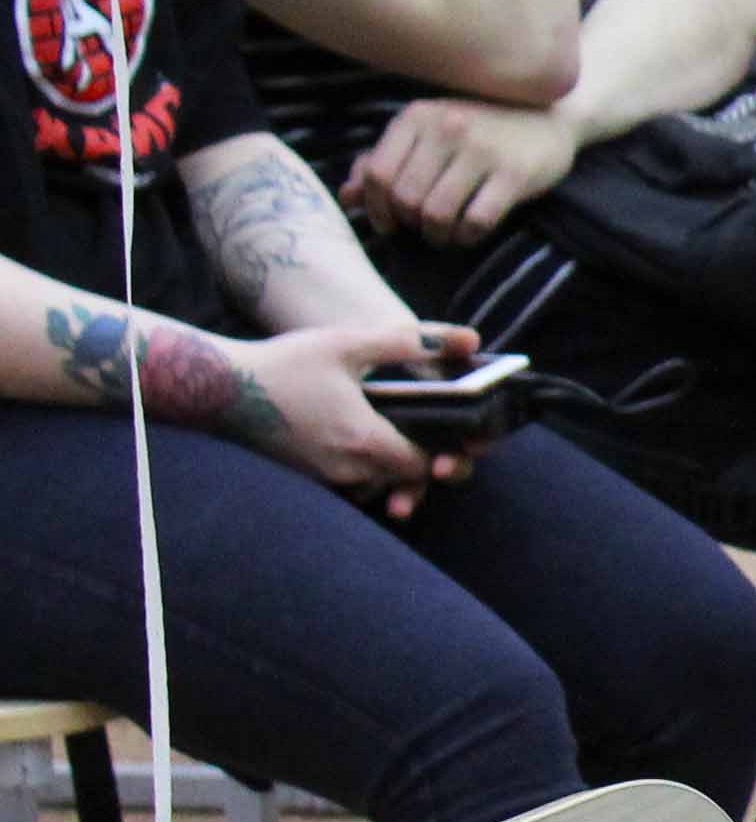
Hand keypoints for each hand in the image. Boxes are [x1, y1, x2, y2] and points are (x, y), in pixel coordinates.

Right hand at [236, 318, 478, 513]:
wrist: (217, 388)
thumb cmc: (285, 363)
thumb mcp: (352, 343)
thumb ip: (415, 342)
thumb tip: (472, 339)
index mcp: (364, 441)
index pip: (424, 465)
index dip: (447, 452)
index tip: (459, 433)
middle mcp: (346, 469)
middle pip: (403, 478)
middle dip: (425, 460)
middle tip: (440, 432)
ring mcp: (322, 475)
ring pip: (376, 482)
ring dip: (394, 465)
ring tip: (407, 432)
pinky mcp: (305, 473)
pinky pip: (350, 479)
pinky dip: (366, 465)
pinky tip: (367, 434)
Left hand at [345, 96, 578, 242]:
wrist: (551, 117)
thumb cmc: (479, 128)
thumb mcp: (427, 135)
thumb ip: (384, 162)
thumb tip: (347, 197)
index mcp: (418, 116)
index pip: (378, 174)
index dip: (376, 208)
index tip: (389, 222)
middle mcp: (448, 128)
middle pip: (405, 198)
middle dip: (409, 223)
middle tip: (423, 226)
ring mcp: (484, 150)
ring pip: (437, 214)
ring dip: (437, 235)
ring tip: (445, 233)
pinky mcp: (516, 174)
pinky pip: (476, 222)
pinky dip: (467, 237)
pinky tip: (470, 232)